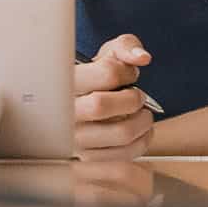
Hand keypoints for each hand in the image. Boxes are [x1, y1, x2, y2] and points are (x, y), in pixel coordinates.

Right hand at [74, 34, 154, 160]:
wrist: (79, 106)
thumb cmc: (95, 77)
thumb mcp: (106, 54)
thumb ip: (126, 47)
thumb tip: (142, 58)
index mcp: (66, 81)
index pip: (105, 73)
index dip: (126, 71)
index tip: (127, 74)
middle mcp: (64, 112)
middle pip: (101, 105)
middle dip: (132, 98)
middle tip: (137, 96)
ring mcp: (74, 140)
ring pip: (119, 133)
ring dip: (143, 121)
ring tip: (141, 113)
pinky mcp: (88, 160)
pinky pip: (124, 155)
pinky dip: (143, 141)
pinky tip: (140, 130)